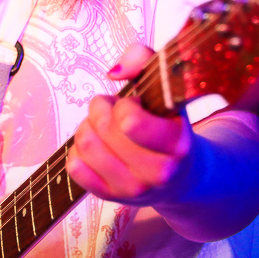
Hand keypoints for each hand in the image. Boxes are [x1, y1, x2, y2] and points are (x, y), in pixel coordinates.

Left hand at [65, 41, 192, 205]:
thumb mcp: (168, 90)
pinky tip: (98, 145)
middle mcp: (158, 173)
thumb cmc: (170, 125)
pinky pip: (75, 167)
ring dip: (89, 125)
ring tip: (105, 125)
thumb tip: (114, 72)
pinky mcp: (111, 197)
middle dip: (103, 107)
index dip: (125, 105)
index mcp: (177, 144)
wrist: (183, 176)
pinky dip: (79, 150)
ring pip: (85, 143)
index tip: (135, 104)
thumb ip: (145, 60)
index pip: (129, 122)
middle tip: (116, 110)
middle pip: (102, 127)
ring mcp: (133, 189)